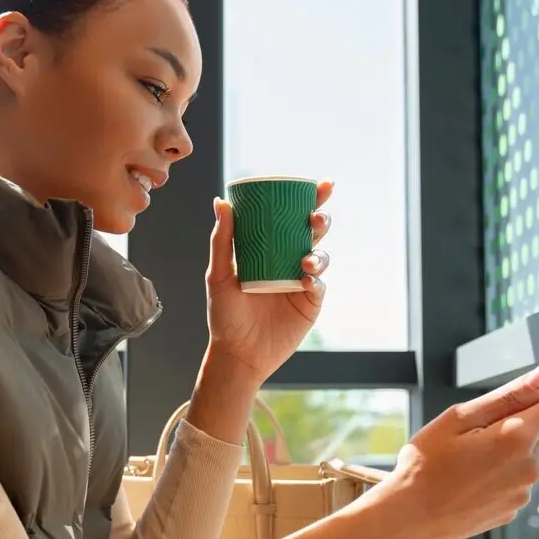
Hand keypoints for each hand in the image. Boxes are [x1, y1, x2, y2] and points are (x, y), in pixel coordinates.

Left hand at [203, 181, 333, 383]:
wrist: (237, 353)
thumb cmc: (225, 315)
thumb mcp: (217, 275)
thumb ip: (222, 240)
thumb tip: (221, 202)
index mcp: (269, 248)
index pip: (291, 218)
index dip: (310, 199)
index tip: (320, 185)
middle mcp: (288, 260)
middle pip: (312, 232)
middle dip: (320, 219)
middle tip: (315, 218)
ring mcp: (301, 281)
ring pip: (321, 256)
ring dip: (319, 252)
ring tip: (306, 259)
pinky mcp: (309, 303)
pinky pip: (319, 285)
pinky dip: (316, 278)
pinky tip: (306, 279)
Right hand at [384, 361, 538, 538]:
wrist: (407, 518)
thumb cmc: (424, 465)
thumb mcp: (459, 418)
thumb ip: (508, 396)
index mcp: (516, 439)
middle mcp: (529, 467)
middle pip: (537, 430)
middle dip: (516, 422)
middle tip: (474, 429)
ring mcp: (523, 492)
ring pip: (524, 455)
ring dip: (504, 448)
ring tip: (464, 460)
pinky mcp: (513, 509)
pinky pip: (514, 478)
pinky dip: (497, 471)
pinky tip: (467, 479)